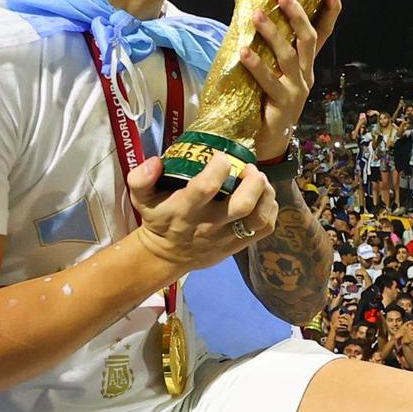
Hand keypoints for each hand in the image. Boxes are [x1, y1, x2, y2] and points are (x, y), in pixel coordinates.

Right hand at [128, 152, 277, 270]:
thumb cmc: (158, 220)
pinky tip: (264, 196)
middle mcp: (209, 224)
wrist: (166, 255)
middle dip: (253, 181)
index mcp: (185, 210)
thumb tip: (157, 161)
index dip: (219, 168)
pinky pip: (264, 229)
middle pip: (242, 205)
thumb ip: (141, 178)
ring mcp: (227, 236)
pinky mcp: (239, 244)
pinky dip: (271, 209)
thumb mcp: (141, 199)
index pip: (206, 188)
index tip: (222, 156)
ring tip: (260, 180)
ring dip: (266, 195)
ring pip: (258, 218)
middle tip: (250, 168)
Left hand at [239, 0, 341, 159]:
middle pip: (309, 40)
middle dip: (298, 15)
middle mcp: (305, 74)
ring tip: (257, 15)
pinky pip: (270, 81)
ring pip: (289, 57)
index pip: (322, 34)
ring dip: (273, 34)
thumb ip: (269, 50)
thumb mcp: (274, 72)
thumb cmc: (265, 101)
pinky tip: (245, 51)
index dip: (330, 12)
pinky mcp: (283, 104)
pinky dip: (257, 65)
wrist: (266, 141)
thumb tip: (254, 15)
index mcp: (305, 64)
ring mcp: (296, 89)